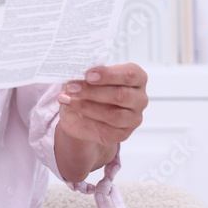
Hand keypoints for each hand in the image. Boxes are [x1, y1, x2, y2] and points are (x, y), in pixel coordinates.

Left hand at [54, 63, 147, 180]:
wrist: (84, 112)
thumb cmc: (91, 87)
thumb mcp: (87, 76)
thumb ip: (86, 73)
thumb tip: (75, 72)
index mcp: (137, 78)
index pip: (130, 74)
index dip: (109, 75)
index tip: (88, 75)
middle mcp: (140, 98)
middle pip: (121, 95)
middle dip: (93, 91)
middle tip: (72, 87)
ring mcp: (133, 118)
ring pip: (113, 115)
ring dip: (87, 107)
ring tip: (68, 100)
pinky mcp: (123, 134)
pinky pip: (107, 130)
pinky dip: (87, 121)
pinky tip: (75, 114)